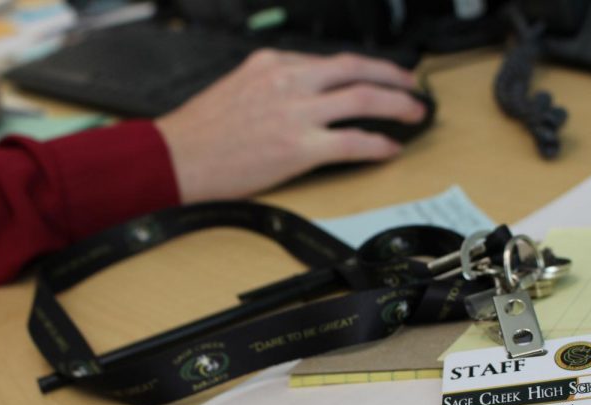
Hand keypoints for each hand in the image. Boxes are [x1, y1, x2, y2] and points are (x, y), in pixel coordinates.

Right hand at [155, 50, 426, 202]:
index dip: (363, 69)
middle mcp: (288, 80)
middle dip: (393, 77)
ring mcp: (295, 113)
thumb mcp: (237, 87)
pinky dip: (377, 144)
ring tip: (414, 113)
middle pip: (356, 70)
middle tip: (412, 87)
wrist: (176, 158)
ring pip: (363, 100)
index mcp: (272, 63)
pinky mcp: (298, 148)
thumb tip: (307, 94)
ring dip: (396, 105)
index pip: (331, 61)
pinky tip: (390, 148)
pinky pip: (352, 142)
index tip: (379, 76)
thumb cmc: (200, 131)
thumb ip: (274, 84)